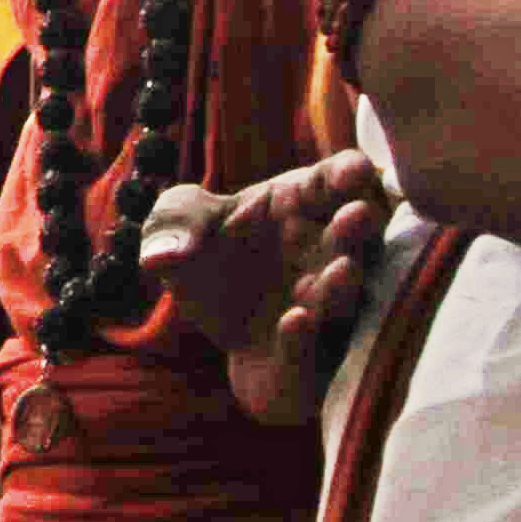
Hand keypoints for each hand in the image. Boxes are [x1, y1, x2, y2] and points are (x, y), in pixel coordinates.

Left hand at [137, 151, 395, 426]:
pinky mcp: (306, 350)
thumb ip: (172, 221)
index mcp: (302, 203)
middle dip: (360, 224)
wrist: (209, 321)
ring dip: (344, 284)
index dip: (350, 172)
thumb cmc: (209, 254)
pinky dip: (303, 336)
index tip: (353, 171)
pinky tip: (292, 321)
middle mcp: (325, 251)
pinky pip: (310, 345)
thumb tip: (161, 253)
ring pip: (344, 294)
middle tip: (358, 213)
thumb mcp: (179, 226)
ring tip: (344, 270)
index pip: (336, 179)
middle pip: (356, 234)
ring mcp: (322, 301)